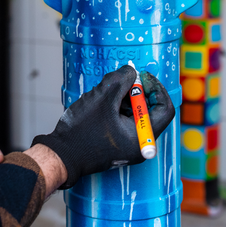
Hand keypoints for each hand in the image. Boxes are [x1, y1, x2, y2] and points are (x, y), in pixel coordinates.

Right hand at [31, 65, 174, 188]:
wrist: (61, 155)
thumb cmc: (82, 131)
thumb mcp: (103, 98)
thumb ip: (121, 80)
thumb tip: (132, 71)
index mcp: (142, 137)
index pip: (164, 108)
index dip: (156, 88)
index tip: (141, 77)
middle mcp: (139, 144)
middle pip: (150, 110)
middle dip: (136, 91)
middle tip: (121, 80)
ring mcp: (128, 146)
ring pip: (135, 114)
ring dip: (124, 98)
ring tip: (104, 93)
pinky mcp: (118, 144)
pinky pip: (125, 121)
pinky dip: (116, 108)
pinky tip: (100, 104)